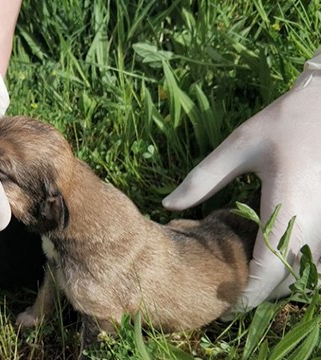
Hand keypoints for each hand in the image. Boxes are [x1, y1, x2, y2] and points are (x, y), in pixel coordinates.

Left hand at [162, 49, 320, 311]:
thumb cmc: (284, 122)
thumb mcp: (237, 146)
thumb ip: (201, 179)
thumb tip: (166, 205)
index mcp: (287, 209)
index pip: (268, 271)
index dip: (247, 295)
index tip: (223, 307)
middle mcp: (314, 224)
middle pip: (289, 280)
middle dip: (261, 295)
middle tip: (227, 299)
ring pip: (309, 272)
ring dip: (281, 283)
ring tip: (246, 283)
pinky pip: (319, 257)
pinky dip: (298, 266)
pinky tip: (273, 260)